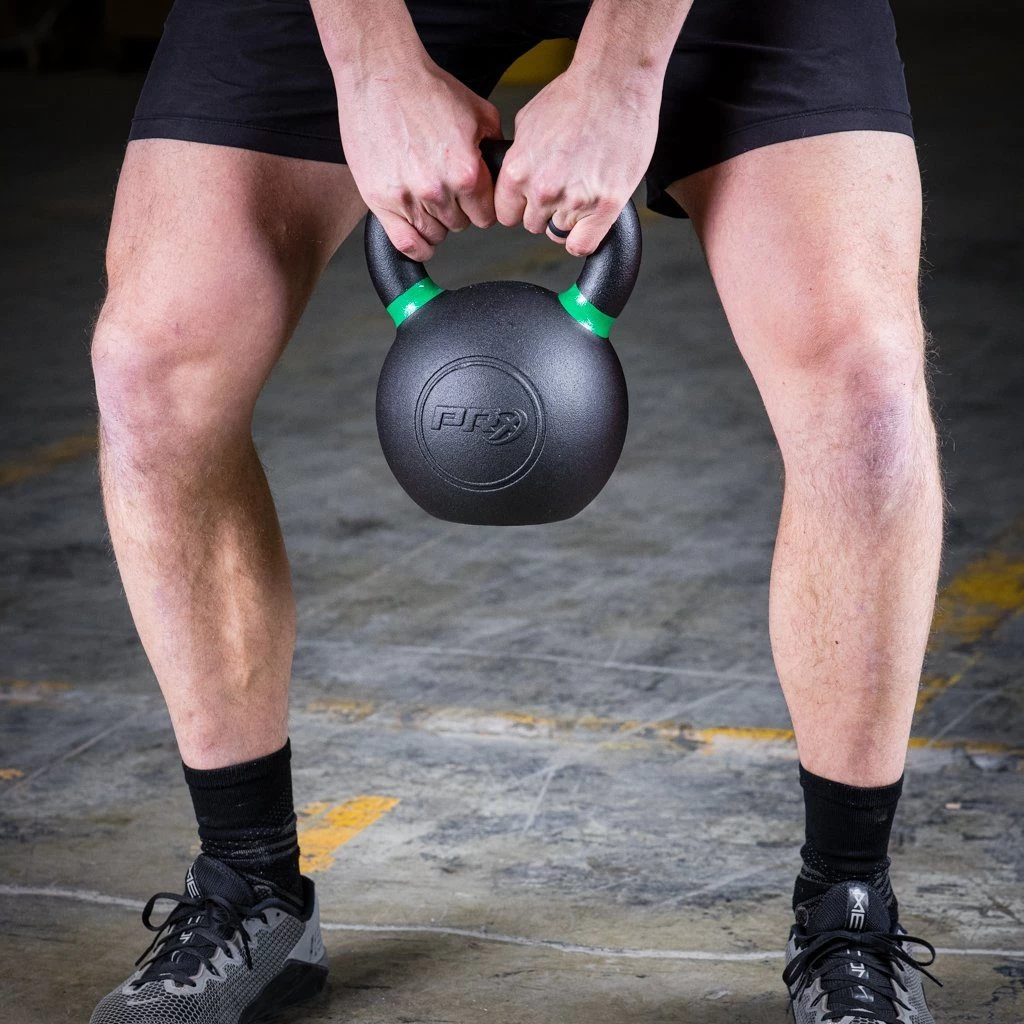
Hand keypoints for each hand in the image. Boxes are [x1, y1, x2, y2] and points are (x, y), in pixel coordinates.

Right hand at [335, 56, 501, 259]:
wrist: (380, 74)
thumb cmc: (424, 88)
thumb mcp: (478, 113)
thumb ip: (495, 148)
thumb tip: (502, 172)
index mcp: (466, 171)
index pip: (486, 215)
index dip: (482, 207)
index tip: (474, 201)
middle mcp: (438, 189)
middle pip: (460, 225)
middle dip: (458, 211)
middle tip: (446, 189)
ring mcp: (407, 197)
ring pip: (434, 235)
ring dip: (435, 223)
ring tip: (428, 200)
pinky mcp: (380, 201)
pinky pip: (406, 243)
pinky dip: (418, 246)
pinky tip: (421, 237)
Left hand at [494, 63, 660, 255]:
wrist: (614, 80)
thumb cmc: (576, 93)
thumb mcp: (528, 122)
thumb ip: (519, 157)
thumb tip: (515, 176)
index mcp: (518, 170)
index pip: (506, 214)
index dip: (520, 207)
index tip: (532, 200)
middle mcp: (542, 190)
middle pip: (533, 225)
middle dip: (546, 211)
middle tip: (566, 186)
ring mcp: (574, 200)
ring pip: (560, 232)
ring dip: (570, 218)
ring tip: (585, 187)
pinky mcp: (605, 205)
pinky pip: (583, 245)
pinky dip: (585, 237)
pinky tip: (590, 220)